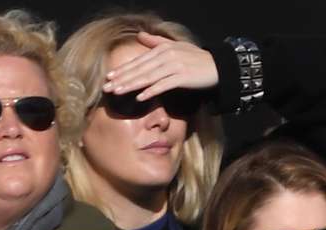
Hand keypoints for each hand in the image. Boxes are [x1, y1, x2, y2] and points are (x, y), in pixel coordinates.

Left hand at [103, 32, 217, 100]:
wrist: (217, 67)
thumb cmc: (196, 58)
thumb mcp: (175, 47)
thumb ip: (156, 42)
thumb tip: (140, 35)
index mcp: (162, 49)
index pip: (139, 61)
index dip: (123, 70)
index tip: (109, 78)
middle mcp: (166, 56)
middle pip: (140, 69)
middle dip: (122, 79)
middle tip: (107, 87)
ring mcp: (174, 66)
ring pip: (148, 77)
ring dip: (131, 85)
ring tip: (118, 92)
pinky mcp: (182, 77)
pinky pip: (163, 85)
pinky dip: (151, 91)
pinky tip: (140, 97)